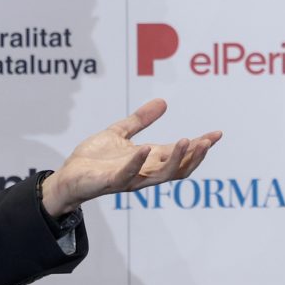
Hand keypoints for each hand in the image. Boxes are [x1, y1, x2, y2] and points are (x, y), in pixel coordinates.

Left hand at [41, 98, 221, 217]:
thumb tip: (163, 102)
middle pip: (178, 168)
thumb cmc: (93, 159)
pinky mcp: (110, 182)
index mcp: (149, 160)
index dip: (199, 145)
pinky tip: (146, 148)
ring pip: (160, 175)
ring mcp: (129, 179)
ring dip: (176, 159)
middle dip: (195, 155)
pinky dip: (138, 162)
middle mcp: (144, 172)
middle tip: (208, 141)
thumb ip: (141, 120)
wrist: (67, 177)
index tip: (217, 134)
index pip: (180, 154)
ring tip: (186, 141)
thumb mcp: (119, 132)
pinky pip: (128, 174)